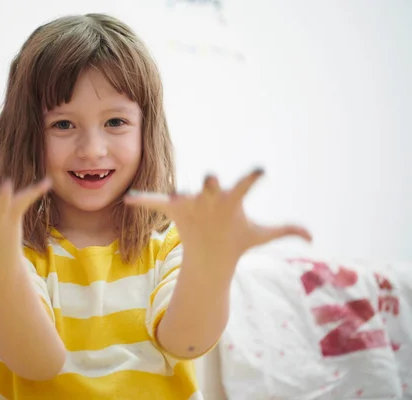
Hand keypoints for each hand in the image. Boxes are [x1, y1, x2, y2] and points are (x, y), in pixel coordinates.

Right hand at [124, 168, 310, 270]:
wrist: (212, 251)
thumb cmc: (237, 237)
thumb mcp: (261, 235)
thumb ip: (286, 230)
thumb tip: (314, 237)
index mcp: (232, 201)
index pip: (245, 186)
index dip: (253, 178)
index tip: (262, 170)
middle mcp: (211, 198)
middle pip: (211, 186)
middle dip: (210, 183)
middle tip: (211, 178)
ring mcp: (192, 204)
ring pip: (184, 196)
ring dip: (177, 197)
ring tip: (173, 199)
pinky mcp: (175, 211)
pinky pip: (155, 204)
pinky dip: (142, 202)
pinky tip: (128, 201)